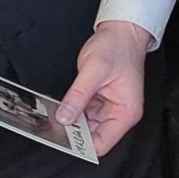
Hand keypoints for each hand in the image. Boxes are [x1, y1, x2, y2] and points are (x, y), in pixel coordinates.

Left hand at [56, 20, 151, 156]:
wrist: (122, 32)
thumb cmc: (117, 48)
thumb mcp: (94, 71)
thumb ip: (78, 96)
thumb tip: (64, 118)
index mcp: (126, 113)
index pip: (103, 144)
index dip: (82, 145)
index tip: (62, 137)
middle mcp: (119, 114)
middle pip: (93, 137)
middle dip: (73, 132)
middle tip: (53, 125)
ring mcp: (109, 108)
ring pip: (85, 126)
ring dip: (71, 121)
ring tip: (55, 114)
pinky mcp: (100, 101)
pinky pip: (83, 113)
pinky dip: (72, 111)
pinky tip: (60, 106)